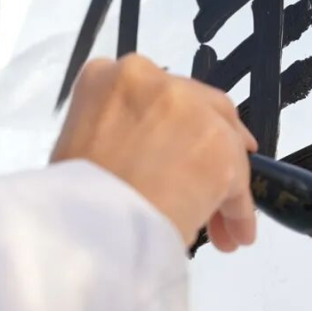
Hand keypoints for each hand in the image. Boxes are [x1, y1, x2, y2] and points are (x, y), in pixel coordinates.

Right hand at [51, 54, 258, 252]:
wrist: (88, 232)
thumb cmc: (72, 203)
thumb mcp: (79, 149)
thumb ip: (120, 136)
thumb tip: (149, 159)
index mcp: (108, 77)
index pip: (159, 95)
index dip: (177, 126)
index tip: (182, 151)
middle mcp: (153, 80)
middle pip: (202, 110)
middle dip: (210, 148)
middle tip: (212, 186)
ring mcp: (190, 108)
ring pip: (224, 144)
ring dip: (226, 184)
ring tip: (222, 226)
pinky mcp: (220, 144)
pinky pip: (237, 177)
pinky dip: (239, 208)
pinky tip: (234, 233)